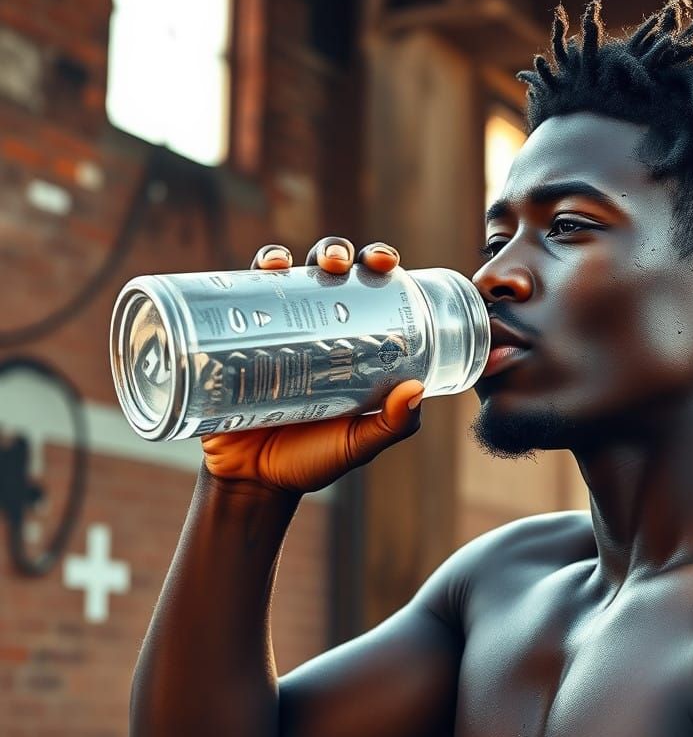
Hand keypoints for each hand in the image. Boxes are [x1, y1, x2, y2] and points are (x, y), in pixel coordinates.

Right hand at [200, 237, 423, 493]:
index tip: (387, 264)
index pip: (368, 292)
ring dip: (293, 254)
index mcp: (350, 343)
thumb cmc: (311, 460)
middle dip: (335, 252)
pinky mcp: (233, 341)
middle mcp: (312, 329)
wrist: (253, 484)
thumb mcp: (359, 444)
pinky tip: (267, 267)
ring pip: (283, 275)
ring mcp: (272, 331)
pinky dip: (251, 274)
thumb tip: (416, 389)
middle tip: (340, 265)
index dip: (378, 266)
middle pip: (325, 273)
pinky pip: (238, 298)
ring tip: (301, 265)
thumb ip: (391, 425)